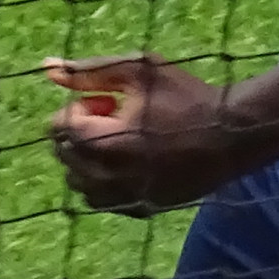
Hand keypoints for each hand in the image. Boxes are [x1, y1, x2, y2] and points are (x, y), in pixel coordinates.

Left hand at [45, 55, 278, 217]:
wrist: (231, 136)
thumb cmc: (185, 96)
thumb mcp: (139, 71)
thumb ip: (89, 71)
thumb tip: (46, 68)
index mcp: (104, 140)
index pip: (59, 127)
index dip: (78, 108)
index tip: (107, 101)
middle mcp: (109, 176)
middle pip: (64, 155)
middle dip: (81, 133)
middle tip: (117, 117)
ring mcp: (125, 197)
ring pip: (79, 183)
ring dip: (88, 160)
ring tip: (121, 142)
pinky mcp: (140, 209)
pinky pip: (102, 201)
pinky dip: (105, 182)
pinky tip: (132, 163)